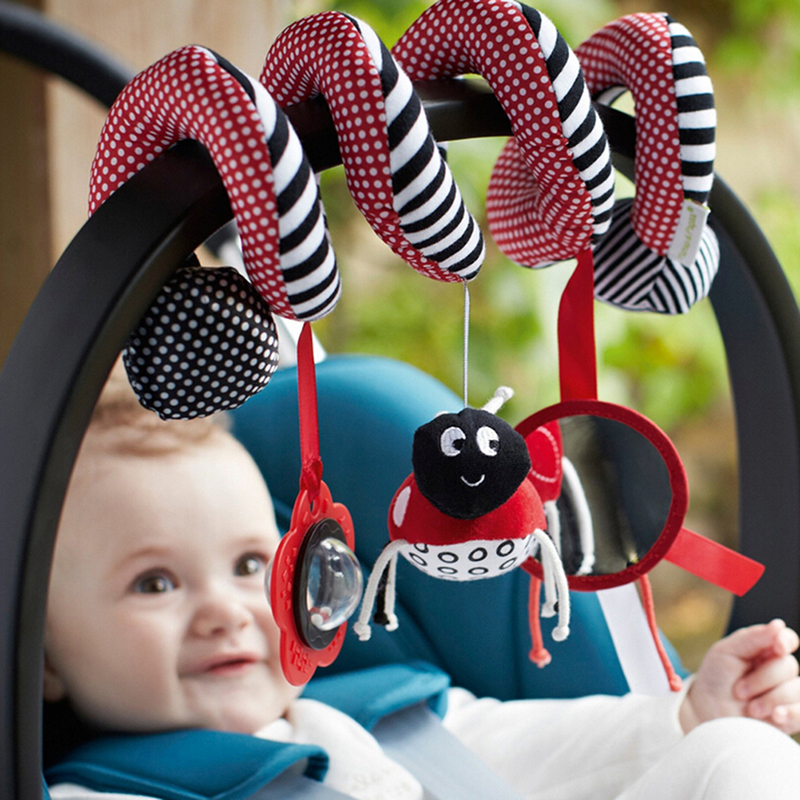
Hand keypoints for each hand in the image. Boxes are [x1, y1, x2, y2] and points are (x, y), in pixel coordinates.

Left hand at [680, 619, 799, 734]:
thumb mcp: (726, 652)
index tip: (777, 647)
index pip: (786, 639)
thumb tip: (778, 625)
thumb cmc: (716, 678)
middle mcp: (778, 670)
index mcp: (764, 649)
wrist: (708, 713)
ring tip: (750, 708)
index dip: (785, 641)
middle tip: (739, 690)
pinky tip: (775, 716)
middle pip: (788, 666)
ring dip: (770, 699)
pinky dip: (790, 713)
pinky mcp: (790, 716)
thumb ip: (752, 638)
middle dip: (762, 678)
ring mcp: (786, 694)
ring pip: (796, 689)